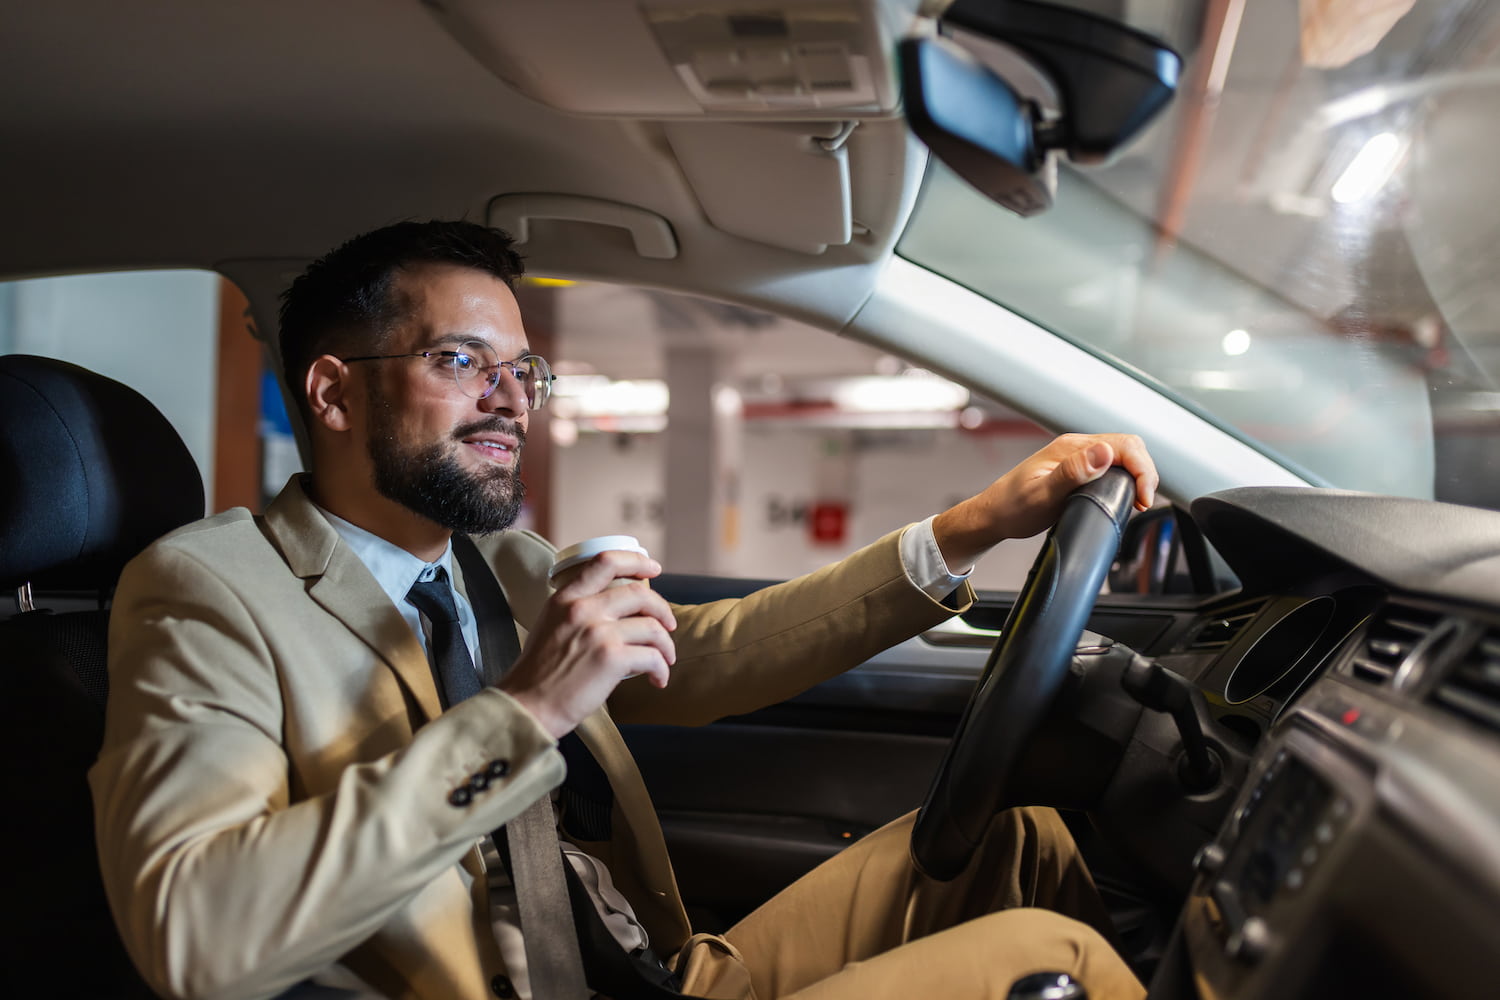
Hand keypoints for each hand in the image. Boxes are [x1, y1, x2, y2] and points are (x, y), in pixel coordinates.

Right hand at [498, 550, 675, 737]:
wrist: (526, 706)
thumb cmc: (538, 674)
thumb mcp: (549, 625)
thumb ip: (575, 611)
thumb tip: (611, 608)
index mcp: (565, 599)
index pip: (605, 562)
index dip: (637, 561)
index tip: (653, 568)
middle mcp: (582, 609)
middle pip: (640, 594)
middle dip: (662, 609)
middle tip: (669, 624)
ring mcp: (598, 633)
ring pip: (652, 628)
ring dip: (666, 645)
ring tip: (665, 659)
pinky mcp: (611, 659)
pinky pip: (652, 657)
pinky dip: (661, 669)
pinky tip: (658, 679)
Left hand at [931, 433, 1158, 572]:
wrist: (994, 516)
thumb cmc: (1011, 507)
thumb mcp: (1042, 494)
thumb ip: (1072, 472)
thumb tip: (1103, 453)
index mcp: (1070, 448)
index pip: (1123, 445)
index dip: (1141, 470)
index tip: (1142, 498)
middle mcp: (1076, 448)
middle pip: (1128, 447)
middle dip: (1145, 472)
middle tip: (1143, 501)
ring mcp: (1078, 459)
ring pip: (1123, 456)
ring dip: (1138, 475)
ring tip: (1138, 500)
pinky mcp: (1079, 471)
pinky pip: (1112, 467)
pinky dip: (1127, 479)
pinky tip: (1126, 496)